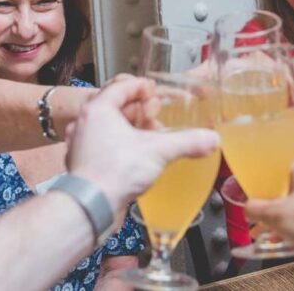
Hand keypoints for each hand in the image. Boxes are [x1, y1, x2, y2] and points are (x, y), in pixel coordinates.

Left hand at [65, 76, 218, 213]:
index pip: (120, 86)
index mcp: (98, 109)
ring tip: (149, 135)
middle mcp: (85, 123)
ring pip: (107, 126)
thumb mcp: (159, 151)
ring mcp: (81, 144)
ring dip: (129, 127)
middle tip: (155, 114)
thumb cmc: (115, 171)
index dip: (141, 87)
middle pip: (114, 105)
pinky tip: (136, 155)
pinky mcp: (83, 163)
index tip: (154, 92)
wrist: (91, 207)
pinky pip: (103, 145)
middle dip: (138, 109)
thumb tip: (212, 139)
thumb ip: (188, 142)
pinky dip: (120, 145)